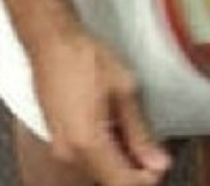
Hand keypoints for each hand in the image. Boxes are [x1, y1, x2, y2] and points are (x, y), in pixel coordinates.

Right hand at [32, 31, 171, 184]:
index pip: (124, 182)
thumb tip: (156, 161)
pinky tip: (110, 122)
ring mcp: (59, 144)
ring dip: (118, 156)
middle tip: (149, 142)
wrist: (49, 38)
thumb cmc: (82, 56)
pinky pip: (83, 154)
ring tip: (128, 125)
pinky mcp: (55, 135)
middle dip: (133, 166)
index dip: (148, 175)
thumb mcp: (123, 90)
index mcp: (87, 143)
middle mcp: (68, 151)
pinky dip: (102, 147)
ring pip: (97, 168)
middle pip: (110, 178)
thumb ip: (140, 132)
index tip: (160, 159)